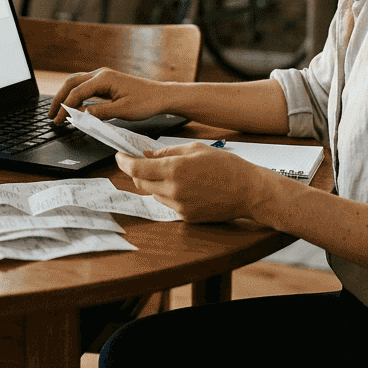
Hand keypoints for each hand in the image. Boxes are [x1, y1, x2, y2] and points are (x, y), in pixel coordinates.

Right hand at [49, 67, 174, 122]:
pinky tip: (73, 106)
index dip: (65, 107)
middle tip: (51, 115)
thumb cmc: (146, 102)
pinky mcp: (106, 83)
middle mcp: (101, 74)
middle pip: (72, 83)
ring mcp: (103, 77)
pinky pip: (85, 87)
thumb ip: (101, 112)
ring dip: (66, 96)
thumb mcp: (123, 111)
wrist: (161, 96)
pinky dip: (76, 95)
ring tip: (58, 111)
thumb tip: (82, 115)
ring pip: (77, 83)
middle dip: (59, 98)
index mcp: (104, 79)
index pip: (77, 93)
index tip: (58, 119)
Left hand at [116, 142, 281, 223]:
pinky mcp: (186, 217)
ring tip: (174, 174)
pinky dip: (168, 194)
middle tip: (141, 162)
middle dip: (137, 172)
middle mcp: (174, 190)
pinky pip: (167, 204)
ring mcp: (179, 206)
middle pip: (140, 183)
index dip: (123, 162)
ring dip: (154, 183)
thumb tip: (147, 154)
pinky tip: (186, 186)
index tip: (119, 157)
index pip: (137, 169)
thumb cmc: (226, 167)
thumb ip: (167, 152)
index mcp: (175, 169)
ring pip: (153, 194)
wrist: (249, 192)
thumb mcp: (195, 149)